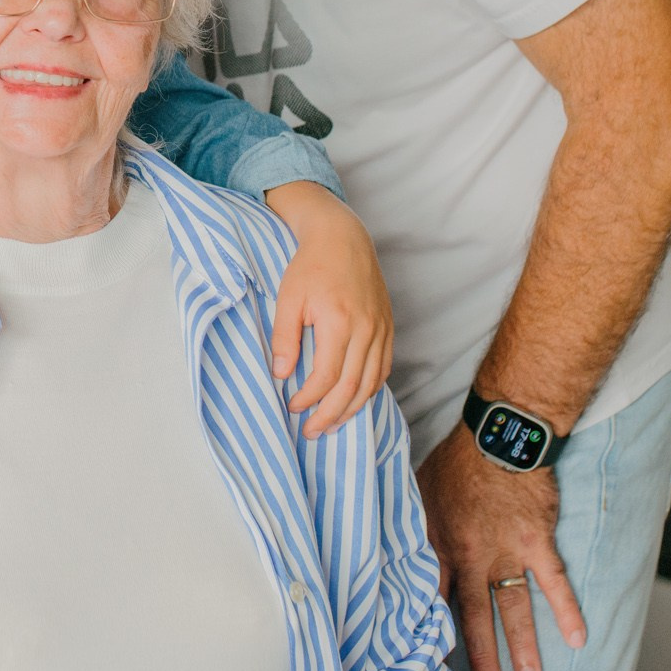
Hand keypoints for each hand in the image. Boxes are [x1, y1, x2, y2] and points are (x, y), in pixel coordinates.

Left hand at [263, 180, 392, 436]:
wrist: (343, 239)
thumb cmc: (310, 266)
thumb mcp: (288, 298)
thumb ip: (285, 337)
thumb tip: (282, 374)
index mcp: (340, 322)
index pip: (327, 376)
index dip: (309, 398)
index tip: (292, 407)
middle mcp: (367, 330)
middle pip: (352, 387)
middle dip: (330, 414)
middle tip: (312, 431)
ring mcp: (381, 330)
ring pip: (371, 382)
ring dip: (352, 409)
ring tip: (332, 424)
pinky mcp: (387, 328)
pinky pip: (383, 368)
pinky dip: (369, 389)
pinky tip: (354, 400)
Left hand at [417, 425, 584, 670]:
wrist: (497, 436)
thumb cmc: (454, 461)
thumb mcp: (417, 493)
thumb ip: (412, 527)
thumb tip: (394, 549)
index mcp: (438, 543)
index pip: (433, 595)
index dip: (432, 627)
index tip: (430, 658)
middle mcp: (471, 554)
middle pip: (473, 613)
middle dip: (480, 655)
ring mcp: (506, 550)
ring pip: (514, 605)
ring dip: (522, 643)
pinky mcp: (537, 541)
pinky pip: (555, 581)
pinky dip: (568, 609)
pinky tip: (578, 637)